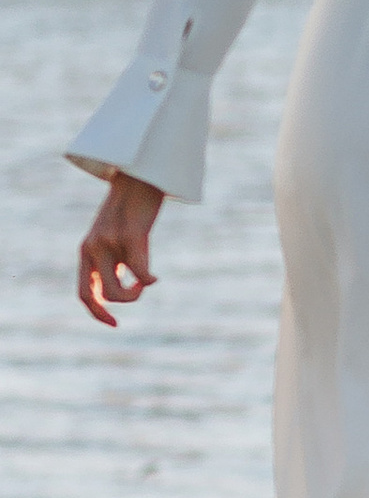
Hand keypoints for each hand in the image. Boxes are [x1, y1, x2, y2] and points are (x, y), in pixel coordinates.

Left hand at [76, 171, 163, 327]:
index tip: (114, 324)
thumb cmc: (131, 207)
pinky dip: (148, 279)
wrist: (138, 174)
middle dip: (126, 300)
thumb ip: (112, 259)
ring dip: (136, 293)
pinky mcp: (131, 235)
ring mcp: (110, 242)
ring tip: (147, 280)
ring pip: (118, 290)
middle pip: (105, 296)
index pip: (84, 294)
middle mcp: (93, 248)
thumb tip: (120, 287)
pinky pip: (139, 272)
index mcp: (87, 250)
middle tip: (140, 288)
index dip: (97, 313)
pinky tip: (155, 276)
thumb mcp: (114, 236)